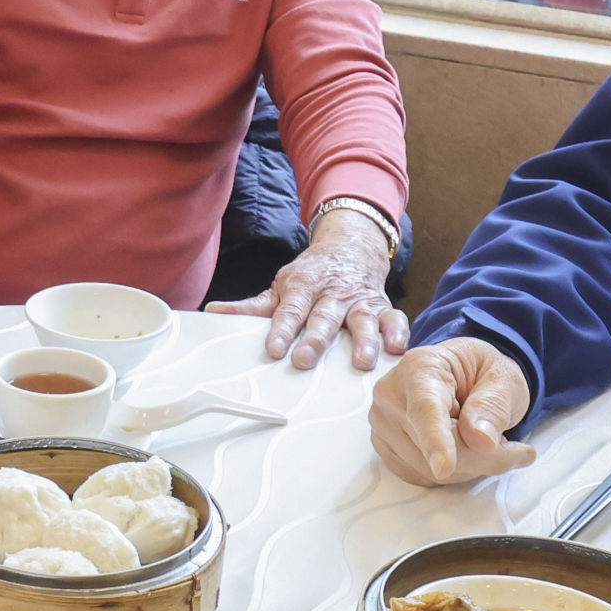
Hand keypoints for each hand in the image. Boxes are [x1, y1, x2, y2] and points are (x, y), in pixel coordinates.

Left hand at [206, 206, 405, 369]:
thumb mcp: (281, 286)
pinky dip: (397, 332)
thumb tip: (213, 311)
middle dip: (315, 339)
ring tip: (361, 362)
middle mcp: (333, 294)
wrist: (351, 248)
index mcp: (304, 287)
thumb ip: (252, 306)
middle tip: (304, 360)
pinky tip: (397, 350)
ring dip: (364, 341)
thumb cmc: (311, 275)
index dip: (281, 330)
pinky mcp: (383, 306)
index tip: (274, 350)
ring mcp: (359, 301)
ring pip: (363, 321)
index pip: (290, 310)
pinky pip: (394, 318)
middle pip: (324, 318)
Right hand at [367, 337, 535, 485]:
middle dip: (480, 457)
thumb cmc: (481, 373)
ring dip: (470, 466)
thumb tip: (481, 439)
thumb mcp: (505, 379)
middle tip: (517, 450)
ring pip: (429, 470)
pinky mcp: (386, 450)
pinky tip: (465, 451)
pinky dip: (453, 474)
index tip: (445, 466)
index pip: (424, 409)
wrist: (463, 377)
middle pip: (433, 447)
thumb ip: (494, 406)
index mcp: (419, 367)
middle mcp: (391, 395)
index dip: (436, 440)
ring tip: (484, 441)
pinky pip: (423, 477)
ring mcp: (383, 425)